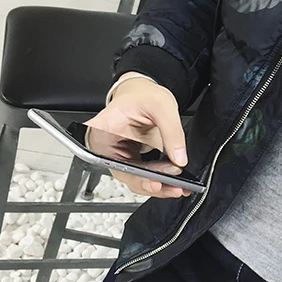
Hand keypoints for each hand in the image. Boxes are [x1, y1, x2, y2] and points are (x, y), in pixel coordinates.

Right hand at [85, 74, 189, 198]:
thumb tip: (179, 158)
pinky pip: (144, 177)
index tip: (148, 179)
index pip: (106, 156)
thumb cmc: (143, 96)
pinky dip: (161, 182)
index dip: (128, 172)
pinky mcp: (130, 163)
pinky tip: (176, 184)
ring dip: (158, 186)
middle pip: (124, 174)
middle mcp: (105, 147)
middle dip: (150, 182)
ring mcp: (118, 157)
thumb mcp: (162, 106)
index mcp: (102, 129)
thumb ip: (172, 132)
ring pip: (135, 180)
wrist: (143, 95)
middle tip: (171, 185)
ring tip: (178, 186)